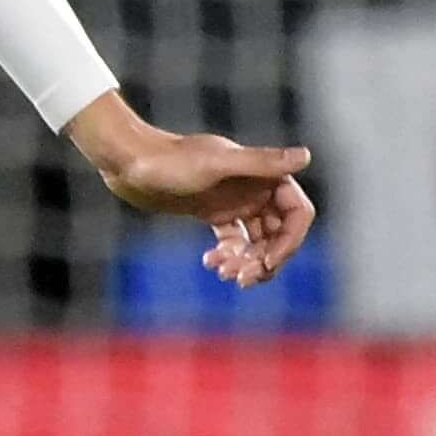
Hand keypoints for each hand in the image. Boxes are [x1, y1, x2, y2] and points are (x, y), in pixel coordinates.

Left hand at [67, 92, 316, 289]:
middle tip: (240, 278)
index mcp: (264, 174)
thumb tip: (306, 156)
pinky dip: (228, 255)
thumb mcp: (215, 164)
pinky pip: (234, 241)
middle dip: (266, 259)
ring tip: (223, 273)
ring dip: (247, 261)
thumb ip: (260, 162)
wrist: (128, 162)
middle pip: (279, 233)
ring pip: (257, 241)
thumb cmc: (170, 161)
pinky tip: (209, 263)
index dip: (289, 242)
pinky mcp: (214, 212)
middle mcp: (255, 187)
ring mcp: (235, 201)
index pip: (297, 213)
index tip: (267, 263)